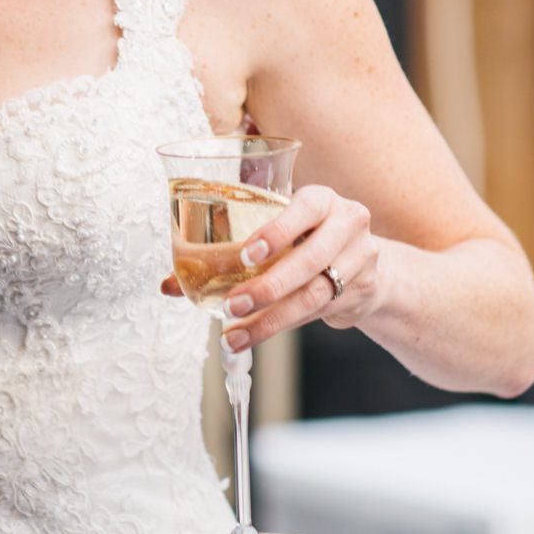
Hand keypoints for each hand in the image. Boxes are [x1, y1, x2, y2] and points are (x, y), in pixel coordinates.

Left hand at [159, 184, 383, 351]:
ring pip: (314, 293)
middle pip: (310, 259)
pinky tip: (256, 333)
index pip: (305, 209)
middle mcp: (347, 224)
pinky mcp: (360, 292)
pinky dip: (283, 324)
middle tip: (232, 305)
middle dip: (268, 286)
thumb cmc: (305, 239)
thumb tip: (169, 283)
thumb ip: (229, 247)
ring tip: (237, 333)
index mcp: (322, 199)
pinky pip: (319, 313)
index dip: (277, 232)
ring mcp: (359, 259)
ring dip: (272, 318)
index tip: (246, 255)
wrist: (364, 264)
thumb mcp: (279, 230)